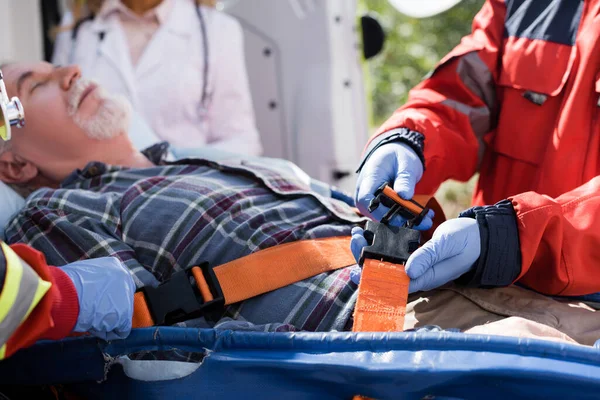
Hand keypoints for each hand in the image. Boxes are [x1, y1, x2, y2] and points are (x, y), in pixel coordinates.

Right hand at [62, 257, 135, 339]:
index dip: (105, 296)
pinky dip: (108, 332)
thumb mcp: (82, 273)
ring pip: (120, 314)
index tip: (95, 303)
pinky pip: (121, 329)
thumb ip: (93, 280)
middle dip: (109, 308)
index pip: (116, 283)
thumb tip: (90, 289)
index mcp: (114, 265)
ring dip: (105, 320)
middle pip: (121, 299)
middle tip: (93, 314)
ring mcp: (127, 296)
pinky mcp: (124, 314)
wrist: (65, 294)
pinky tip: (94, 329)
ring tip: (87, 319)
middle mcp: (125, 278)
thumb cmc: (65, 284)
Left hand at [349, 218, 479, 291]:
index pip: (392, 284)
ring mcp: (415, 264)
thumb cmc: (466, 241)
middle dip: (365, 259)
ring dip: (370, 250)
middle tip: (354, 240)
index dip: (373, 277)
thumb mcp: (447, 245)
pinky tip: (369, 232)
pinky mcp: (415, 254)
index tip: (357, 268)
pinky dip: (380, 243)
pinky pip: (393, 252)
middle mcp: (416, 274)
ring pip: (386, 262)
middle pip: (384, 273)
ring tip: (356, 234)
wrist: (480, 235)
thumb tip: (408, 271)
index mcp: (424, 277)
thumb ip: (428, 256)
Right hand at [354, 142, 431, 228]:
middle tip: (424, 221)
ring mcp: (371, 200)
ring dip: (405, 221)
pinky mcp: (379, 205)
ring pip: (383, 217)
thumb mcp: (406, 163)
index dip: (382, 212)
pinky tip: (421, 216)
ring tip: (427, 219)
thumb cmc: (398, 155)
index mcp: (369, 178)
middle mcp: (365, 192)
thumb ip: (404, 179)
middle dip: (399, 221)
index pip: (367, 200)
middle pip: (375, 213)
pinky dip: (404, 217)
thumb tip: (404, 195)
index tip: (403, 217)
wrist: (394, 153)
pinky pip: (389, 215)